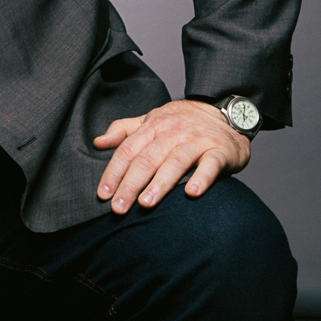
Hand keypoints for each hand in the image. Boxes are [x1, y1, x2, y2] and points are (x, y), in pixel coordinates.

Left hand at [93, 99, 250, 213]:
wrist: (223, 111)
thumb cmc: (181, 122)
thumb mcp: (150, 120)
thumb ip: (123, 131)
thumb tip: (97, 143)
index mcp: (152, 126)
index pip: (127, 150)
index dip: (113, 172)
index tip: (103, 194)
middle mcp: (172, 132)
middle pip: (147, 159)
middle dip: (130, 184)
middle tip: (118, 208)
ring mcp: (197, 140)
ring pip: (175, 162)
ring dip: (160, 184)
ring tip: (145, 204)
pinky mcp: (220, 150)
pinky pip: (210, 164)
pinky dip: (202, 178)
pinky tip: (192, 193)